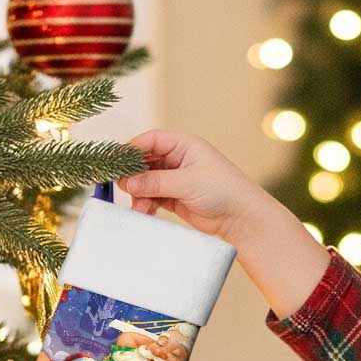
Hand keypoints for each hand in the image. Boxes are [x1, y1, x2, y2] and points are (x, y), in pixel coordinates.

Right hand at [117, 129, 267, 247]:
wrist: (242, 219)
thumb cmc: (223, 191)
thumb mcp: (187, 183)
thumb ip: (156, 182)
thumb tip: (127, 182)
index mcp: (184, 145)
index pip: (150, 140)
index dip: (132, 150)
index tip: (118, 164)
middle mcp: (178, 159)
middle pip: (145, 162)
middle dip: (133, 176)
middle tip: (124, 188)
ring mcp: (176, 179)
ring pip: (146, 182)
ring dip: (139, 194)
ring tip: (139, 208)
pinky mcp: (175, 198)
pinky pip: (153, 197)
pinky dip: (146, 204)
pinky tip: (145, 212)